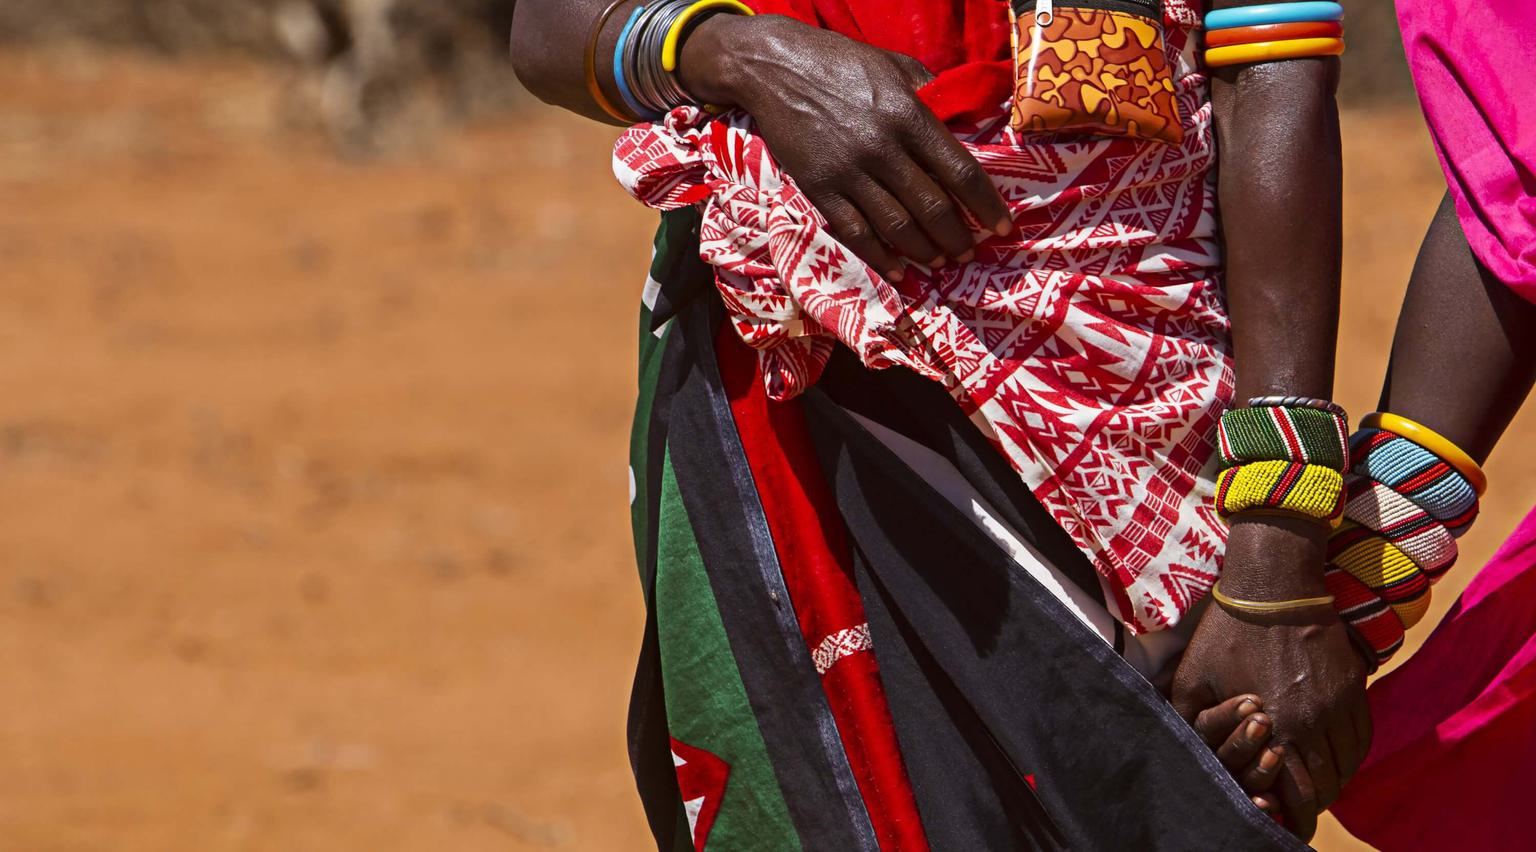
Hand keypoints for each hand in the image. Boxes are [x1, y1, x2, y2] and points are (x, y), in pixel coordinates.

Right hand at [677, 13, 1011, 280]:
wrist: (774, 67)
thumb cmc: (838, 61)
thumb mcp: (892, 64)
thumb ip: (928, 91)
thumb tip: (960, 117)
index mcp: (908, 115)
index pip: (960, 171)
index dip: (986, 204)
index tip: (1002, 225)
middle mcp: (882, 148)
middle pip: (932, 206)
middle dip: (958, 236)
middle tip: (971, 251)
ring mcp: (849, 172)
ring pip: (898, 226)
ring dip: (926, 250)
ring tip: (942, 261)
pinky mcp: (820, 188)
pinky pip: (856, 233)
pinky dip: (881, 257)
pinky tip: (899, 271)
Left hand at [1172, 514, 1370, 840]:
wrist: (1273, 585)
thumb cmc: (1226, 632)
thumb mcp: (1193, 678)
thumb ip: (1192, 722)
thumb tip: (1184, 753)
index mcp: (1275, 726)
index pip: (1298, 795)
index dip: (1293, 818)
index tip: (1282, 823)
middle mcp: (1314, 722)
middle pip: (1327, 787)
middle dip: (1311, 804)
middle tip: (1296, 806)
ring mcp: (1340, 704)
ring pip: (1348, 765)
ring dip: (1332, 781)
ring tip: (1312, 784)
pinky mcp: (1354, 687)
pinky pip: (1362, 738)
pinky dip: (1350, 756)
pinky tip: (1331, 756)